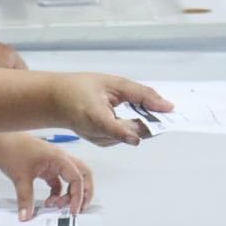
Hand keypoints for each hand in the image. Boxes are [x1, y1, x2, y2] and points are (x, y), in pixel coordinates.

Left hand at [0, 132, 93, 219]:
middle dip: (84, 193)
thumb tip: (27, 214)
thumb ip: (25, 198)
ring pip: (72, 179)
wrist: (1, 138)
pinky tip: (50, 199)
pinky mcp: (46, 167)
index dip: (77, 196)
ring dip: (70, 193)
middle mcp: (60, 159)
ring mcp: (54, 163)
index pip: (77, 179)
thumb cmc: (12, 148)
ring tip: (60, 205)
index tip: (72, 210)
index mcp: (59, 158)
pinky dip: (58, 192)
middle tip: (79, 208)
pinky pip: (59, 181)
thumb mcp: (20, 177)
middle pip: (83, 175)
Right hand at [50, 74, 170, 146]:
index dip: (124, 133)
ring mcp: (101, 140)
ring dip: (146, 123)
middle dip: (152, 122)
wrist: (56, 101)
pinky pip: (127, 135)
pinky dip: (137, 125)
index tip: (136, 137)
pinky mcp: (104, 142)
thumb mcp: (112, 83)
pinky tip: (141, 114)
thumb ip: (141, 94)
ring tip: (155, 109)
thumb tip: (167, 107)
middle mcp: (96, 133)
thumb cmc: (80, 89)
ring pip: (133, 134)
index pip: (109, 127)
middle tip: (169, 111)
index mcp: (93, 116)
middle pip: (131, 132)